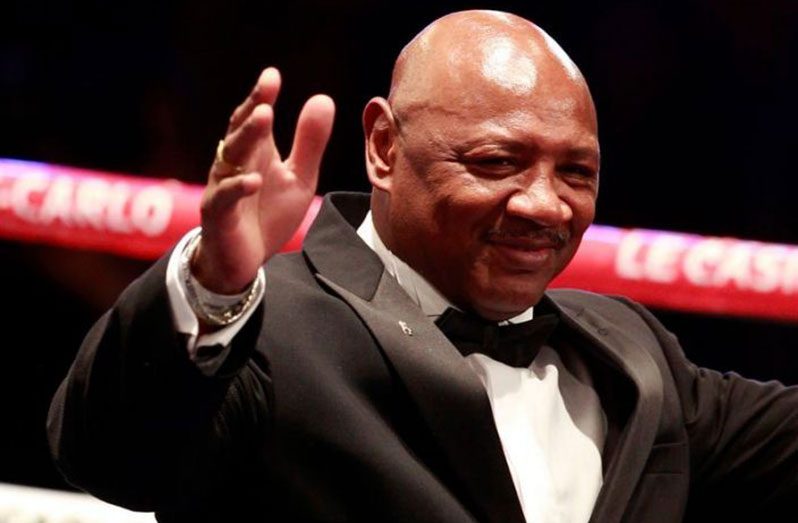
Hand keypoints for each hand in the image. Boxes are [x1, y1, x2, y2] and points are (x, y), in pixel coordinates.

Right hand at [191, 68, 334, 293]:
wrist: (244, 260)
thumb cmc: (268, 214)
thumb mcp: (299, 178)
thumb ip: (309, 143)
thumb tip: (323, 98)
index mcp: (255, 152)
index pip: (254, 119)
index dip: (261, 96)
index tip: (272, 76)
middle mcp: (234, 165)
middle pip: (240, 133)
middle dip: (252, 113)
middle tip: (266, 97)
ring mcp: (222, 188)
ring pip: (230, 159)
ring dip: (246, 138)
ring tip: (263, 118)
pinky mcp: (217, 215)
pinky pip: (224, 198)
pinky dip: (237, 188)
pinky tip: (253, 180)